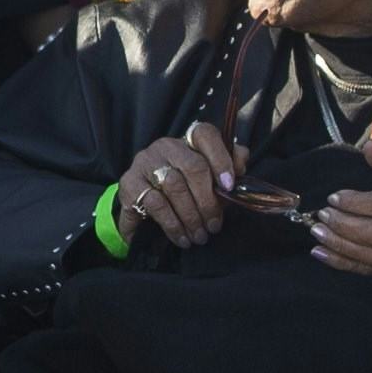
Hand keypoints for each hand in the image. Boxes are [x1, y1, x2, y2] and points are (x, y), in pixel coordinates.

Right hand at [111, 124, 241, 251]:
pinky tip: (182, 238)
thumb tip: (241, 163)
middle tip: (214, 225)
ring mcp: (145, 162)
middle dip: (208, 200)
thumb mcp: (208, 184)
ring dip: (191, 216)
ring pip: (175, 186)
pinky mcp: (130, 183)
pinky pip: (156, 203)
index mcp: (187, 141)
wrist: (141, 212)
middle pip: (193, 166)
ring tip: (200, 236)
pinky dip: (173, 224)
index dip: (221, 158)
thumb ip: (228, 172)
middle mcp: (165, 146)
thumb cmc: (183, 195)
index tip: (230, 186)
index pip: (205, 134)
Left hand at [314, 134, 371, 279]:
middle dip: (344, 225)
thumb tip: (368, 145)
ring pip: (370, 256)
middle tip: (322, 216)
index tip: (333, 198)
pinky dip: (341, 262)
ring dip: (339, 245)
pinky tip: (321, 252)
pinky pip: (368, 271)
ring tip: (318, 233)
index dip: (355, 202)